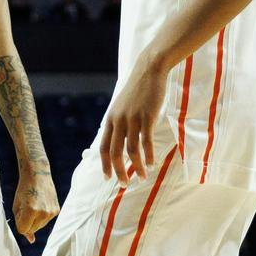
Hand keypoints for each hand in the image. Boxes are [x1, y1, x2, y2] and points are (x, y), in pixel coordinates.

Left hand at [12, 164, 59, 241]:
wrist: (37, 174)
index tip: (20, 212)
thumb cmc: (24, 189)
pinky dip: (41, 216)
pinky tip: (40, 204)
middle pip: (32, 230)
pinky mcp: (56, 210)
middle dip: (27, 222)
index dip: (19, 222)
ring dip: (34, 220)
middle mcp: (43, 213)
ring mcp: (51, 212)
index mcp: (31, 211)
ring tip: (34, 204)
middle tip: (26, 206)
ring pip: (39, 226)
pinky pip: (46, 221)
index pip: (22, 229)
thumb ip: (21, 223)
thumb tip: (31, 240)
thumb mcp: (17, 206)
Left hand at [98, 52, 166, 179]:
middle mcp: (118, 121)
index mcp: (110, 120)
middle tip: (124, 184)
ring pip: (132, 150)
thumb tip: (117, 138)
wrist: (149, 70)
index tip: (107, 178)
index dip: (104, 165)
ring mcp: (132, 119)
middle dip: (119, 171)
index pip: (103, 147)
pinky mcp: (147, 117)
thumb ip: (119, 121)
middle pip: (115, 152)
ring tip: (142, 177)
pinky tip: (152, 164)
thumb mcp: (121, 106)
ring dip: (137, 167)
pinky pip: (146, 141)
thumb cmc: (137, 90)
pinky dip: (149, 155)